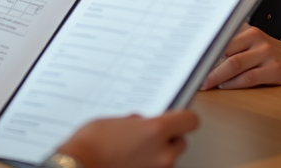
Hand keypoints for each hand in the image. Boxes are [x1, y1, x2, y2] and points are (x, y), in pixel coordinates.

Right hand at [54, 111, 198, 167]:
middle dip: (167, 138)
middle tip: (147, 135)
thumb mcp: (113, 121)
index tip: (177, 117)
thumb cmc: (90, 146)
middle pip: (181, 141)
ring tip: (133, 151)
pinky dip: (147, 165)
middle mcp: (163, 153)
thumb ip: (135, 122)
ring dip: (157, 154)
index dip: (183, 118)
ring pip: (168, 159)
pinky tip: (130, 161)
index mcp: (156, 130)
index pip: (190, 121)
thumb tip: (141, 124)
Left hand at [200, 25, 280, 89]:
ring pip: (236, 65)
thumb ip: (231, 45)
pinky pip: (250, 78)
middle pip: (227, 52)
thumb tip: (200, 54)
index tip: (191, 59)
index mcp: (249, 31)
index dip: (206, 50)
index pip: (222, 38)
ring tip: (206, 84)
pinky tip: (225, 86)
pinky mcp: (275, 70)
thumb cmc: (267, 53)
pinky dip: (235, 83)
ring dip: (218, 77)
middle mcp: (257, 40)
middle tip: (194, 76)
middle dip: (208, 66)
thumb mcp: (251, 43)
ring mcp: (267, 54)